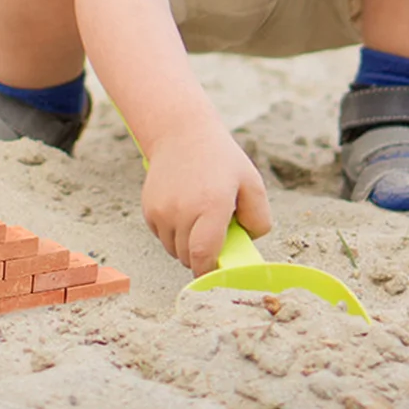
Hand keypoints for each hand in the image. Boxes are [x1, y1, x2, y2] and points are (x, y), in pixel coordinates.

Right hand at [141, 122, 270, 276]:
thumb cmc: (220, 159)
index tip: (217, 275)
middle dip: (202, 256)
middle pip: (188, 257)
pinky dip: (172, 233)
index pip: (203, 256)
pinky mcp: (148, 208)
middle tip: (214, 236)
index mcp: (211, 206)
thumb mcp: (252, 182)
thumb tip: (248, 242)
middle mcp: (182, 210)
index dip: (209, 272)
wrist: (180, 133)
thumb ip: (260, 218)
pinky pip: (162, 235)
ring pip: (173, 249)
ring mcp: (161, 209)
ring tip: (198, 221)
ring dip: (186, 245)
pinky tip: (183, 212)